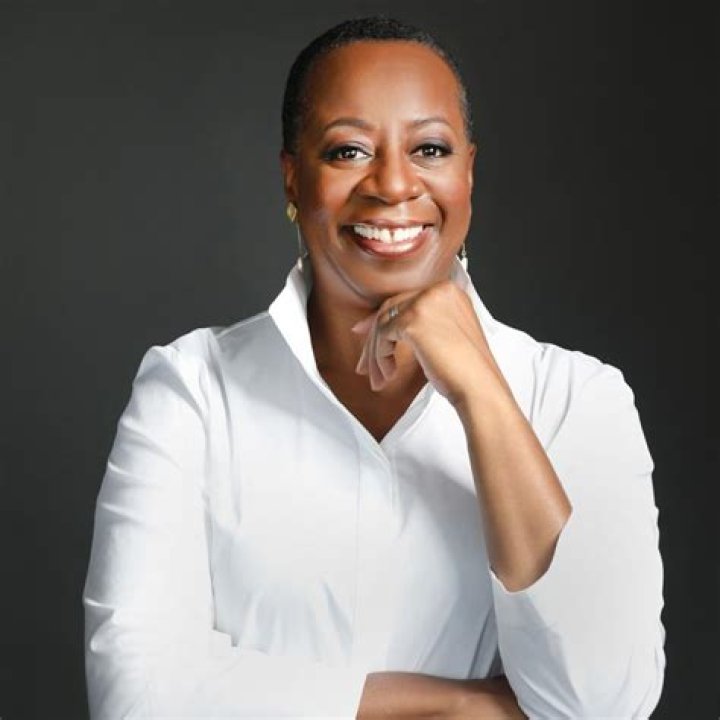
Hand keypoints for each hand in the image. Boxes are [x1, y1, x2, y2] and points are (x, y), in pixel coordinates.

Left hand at [351, 280, 509, 407]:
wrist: (479, 387)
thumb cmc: (465, 370)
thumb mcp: (443, 336)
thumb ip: (418, 324)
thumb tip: (380, 326)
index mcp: (450, 291)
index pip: (405, 300)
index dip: (383, 319)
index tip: (365, 333)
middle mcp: (439, 291)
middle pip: (392, 309)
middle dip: (373, 339)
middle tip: (365, 364)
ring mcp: (426, 303)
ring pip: (384, 323)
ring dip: (376, 354)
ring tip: (380, 378)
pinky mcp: (413, 320)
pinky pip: (383, 336)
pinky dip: (381, 357)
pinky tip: (389, 373)